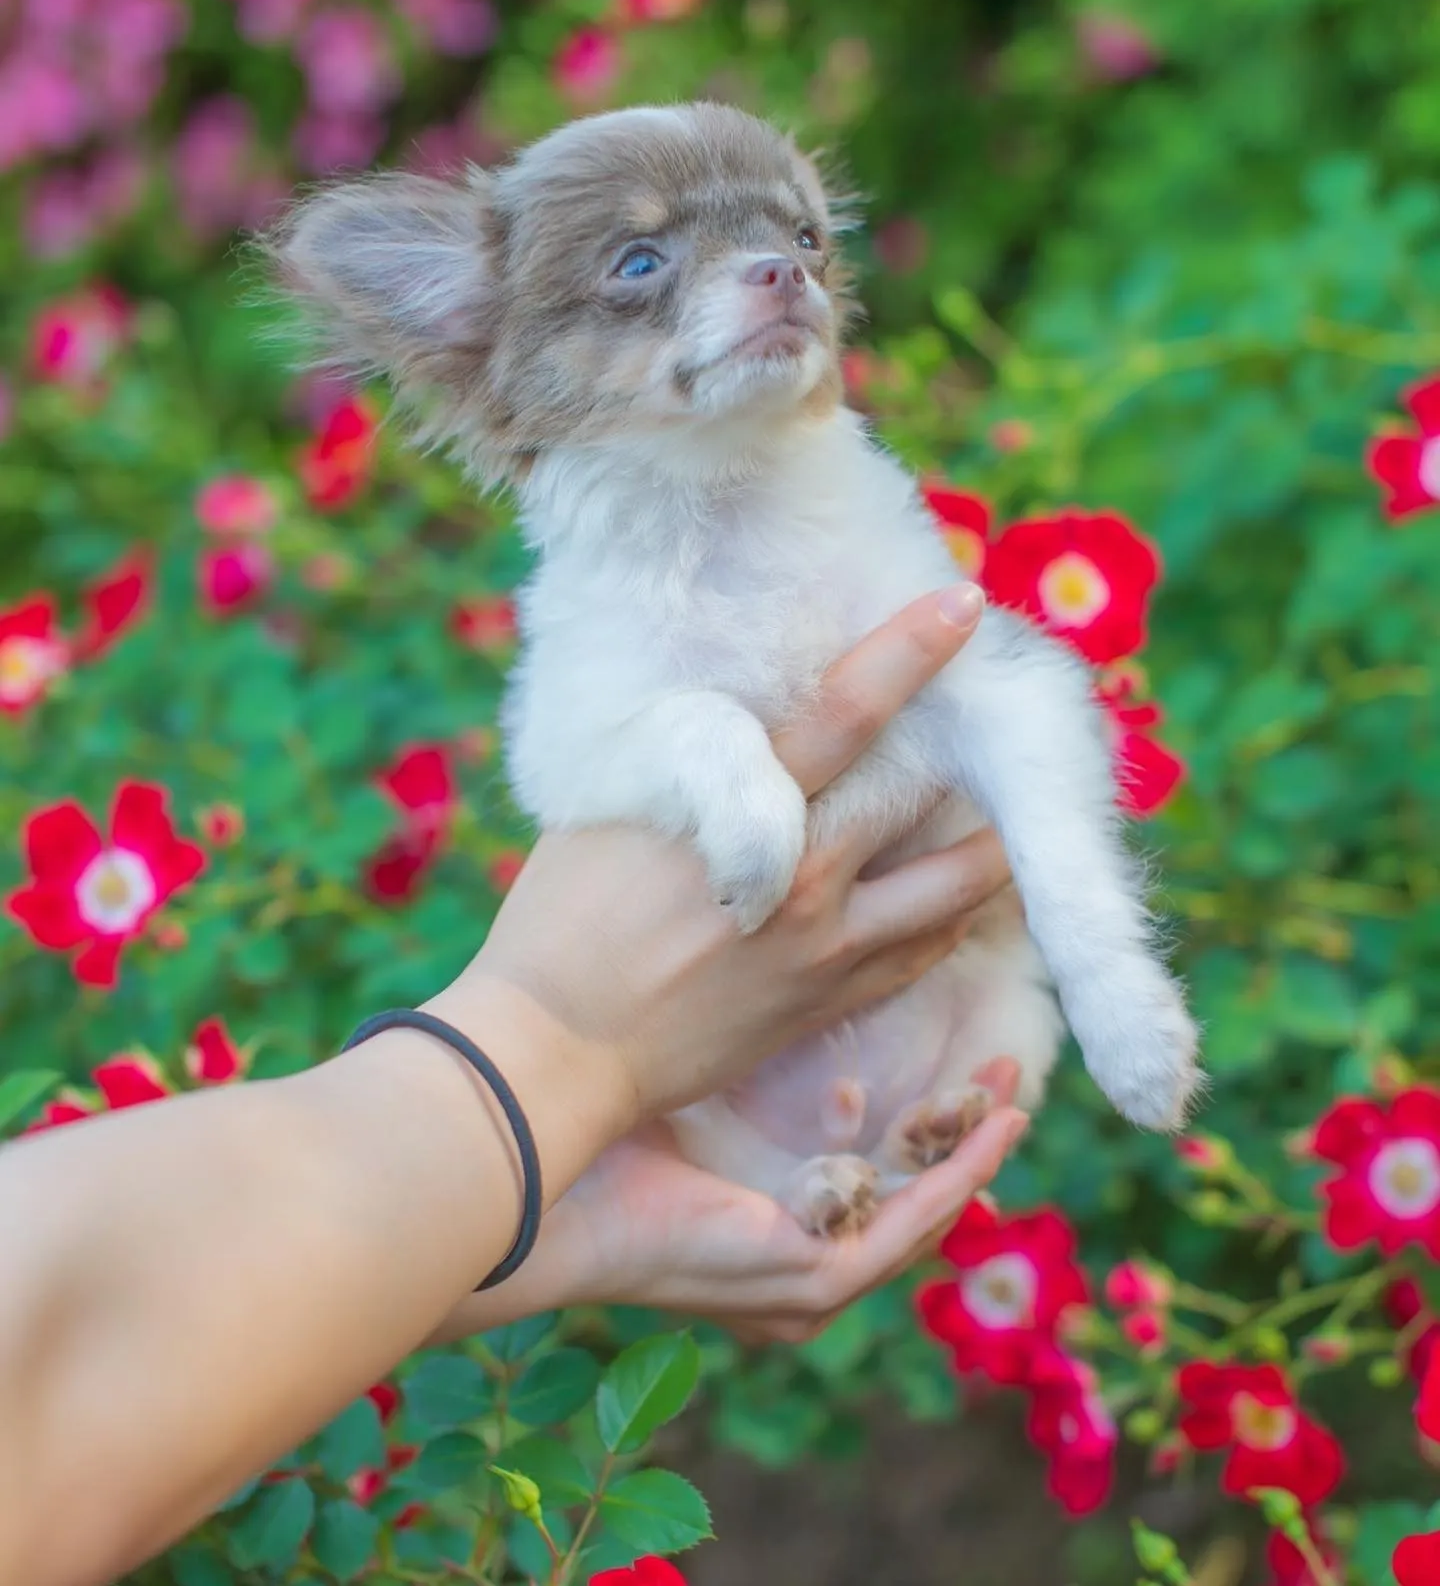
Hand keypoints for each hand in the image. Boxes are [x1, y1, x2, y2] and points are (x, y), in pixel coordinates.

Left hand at [430, 1060, 1026, 1344]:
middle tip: (1007, 1062)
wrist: (528, 1158)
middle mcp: (791, 1245)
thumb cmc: (589, 1103)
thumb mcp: (695, 1060)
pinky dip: (950, 1180)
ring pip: (919, 1214)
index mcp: (764, 1204)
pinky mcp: (806, 1278)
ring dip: (969, 1153)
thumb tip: (773, 936)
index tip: (947, 1044)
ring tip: (1010, 1092)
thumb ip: (738, 1021)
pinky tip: (989, 1129)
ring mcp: (802, 1271)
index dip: (913, 1104)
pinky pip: (901, 1229)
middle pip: (903, 1187)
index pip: (862, 1158)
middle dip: (960, 1129)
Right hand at [438, 582, 1010, 1131]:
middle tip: (1008, 713)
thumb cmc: (564, 918)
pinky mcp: (832, 1001)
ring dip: (992, 840)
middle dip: (975, 751)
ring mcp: (829, 947)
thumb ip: (700, 766)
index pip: (845, 712)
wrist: (557, 1048)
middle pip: (926, 796)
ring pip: (958, 883)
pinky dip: (960, 912)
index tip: (964, 603)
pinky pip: (929, 949)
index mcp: (742, 810)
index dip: (910, 652)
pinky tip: (973, 889)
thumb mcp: (617, 809)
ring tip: (1017, 806)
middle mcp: (805, 875)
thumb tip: (751, 715)